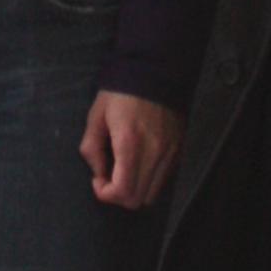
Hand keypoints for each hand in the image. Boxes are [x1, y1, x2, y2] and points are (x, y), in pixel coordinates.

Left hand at [82, 90, 184, 209]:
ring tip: (124, 170)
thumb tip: (98, 173)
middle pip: (138, 200)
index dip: (105, 194)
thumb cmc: (121, 92)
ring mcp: (170, 153)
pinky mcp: (179, 150)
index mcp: (130, 143)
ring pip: (152, 194)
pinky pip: (163, 180)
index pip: (123, 192)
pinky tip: (139, 163)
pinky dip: (148, 180)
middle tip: (108, 177)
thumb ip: (91, 148)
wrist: (155, 70)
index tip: (98, 180)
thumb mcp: (97, 115)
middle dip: (118, 195)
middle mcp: (154, 152)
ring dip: (134, 190)